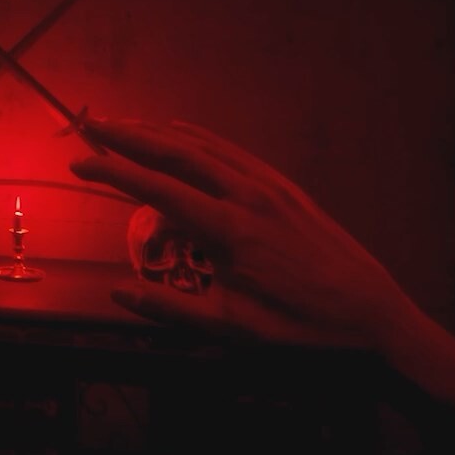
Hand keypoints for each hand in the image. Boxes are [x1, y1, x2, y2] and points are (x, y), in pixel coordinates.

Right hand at [70, 119, 418, 349]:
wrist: (376, 318)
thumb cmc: (303, 331)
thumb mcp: (234, 329)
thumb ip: (173, 309)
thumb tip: (118, 291)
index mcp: (231, 231)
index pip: (158, 189)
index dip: (113, 172)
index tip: (78, 162)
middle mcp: (249, 197)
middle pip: (179, 153)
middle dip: (131, 137)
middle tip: (91, 125)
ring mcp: (272, 188)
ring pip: (208, 146)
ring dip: (162, 131)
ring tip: (126, 123)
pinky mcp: (288, 190)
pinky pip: (236, 152)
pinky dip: (202, 138)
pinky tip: (184, 133)